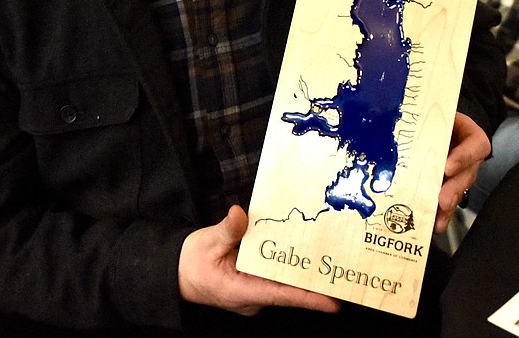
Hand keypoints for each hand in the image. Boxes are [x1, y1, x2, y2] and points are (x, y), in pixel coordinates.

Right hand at [178, 205, 339, 315]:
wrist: (176, 274)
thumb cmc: (190, 261)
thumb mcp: (206, 242)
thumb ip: (227, 231)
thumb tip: (240, 215)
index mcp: (241, 291)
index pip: (280, 296)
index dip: (308, 299)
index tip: (332, 302)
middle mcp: (251, 298)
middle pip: (287, 291)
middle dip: (313, 283)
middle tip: (341, 273)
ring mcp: (253, 295)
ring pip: (282, 286)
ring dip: (301, 275)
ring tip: (329, 262)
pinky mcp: (253, 287)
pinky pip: (274, 280)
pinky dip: (287, 270)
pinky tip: (302, 257)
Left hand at [434, 113, 490, 233]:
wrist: (444, 125)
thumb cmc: (442, 118)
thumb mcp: (442, 113)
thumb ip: (429, 116)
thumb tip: (402, 118)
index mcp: (472, 138)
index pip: (474, 147)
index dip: (462, 158)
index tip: (447, 167)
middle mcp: (470, 160)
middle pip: (466, 176)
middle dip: (453, 190)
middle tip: (442, 200)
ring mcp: (462, 176)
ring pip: (457, 193)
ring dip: (447, 208)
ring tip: (438, 221)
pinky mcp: (451, 187)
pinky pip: (448, 203)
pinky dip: (440, 216)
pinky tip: (433, 226)